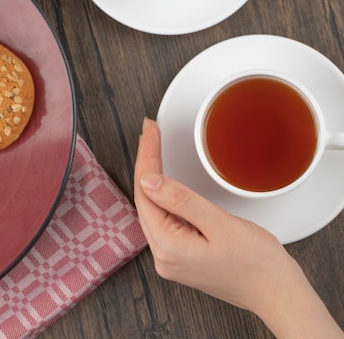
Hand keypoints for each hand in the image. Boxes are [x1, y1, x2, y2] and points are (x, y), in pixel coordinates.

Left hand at [134, 118, 343, 337]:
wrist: (277, 293)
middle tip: (150, 132)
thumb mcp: (219, 223)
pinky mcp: (182, 257)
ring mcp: (172, 259)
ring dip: (153, 178)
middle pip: (145, 200)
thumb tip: (149, 180)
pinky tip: (166, 182)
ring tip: (154, 149)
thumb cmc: (257, 263)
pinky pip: (165, 220)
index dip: (147, 156)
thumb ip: (181, 200)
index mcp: (168, 248)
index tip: (150, 130)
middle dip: (147, 163)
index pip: (146, 191)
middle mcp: (164, 257)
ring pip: (154, 209)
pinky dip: (165, 196)